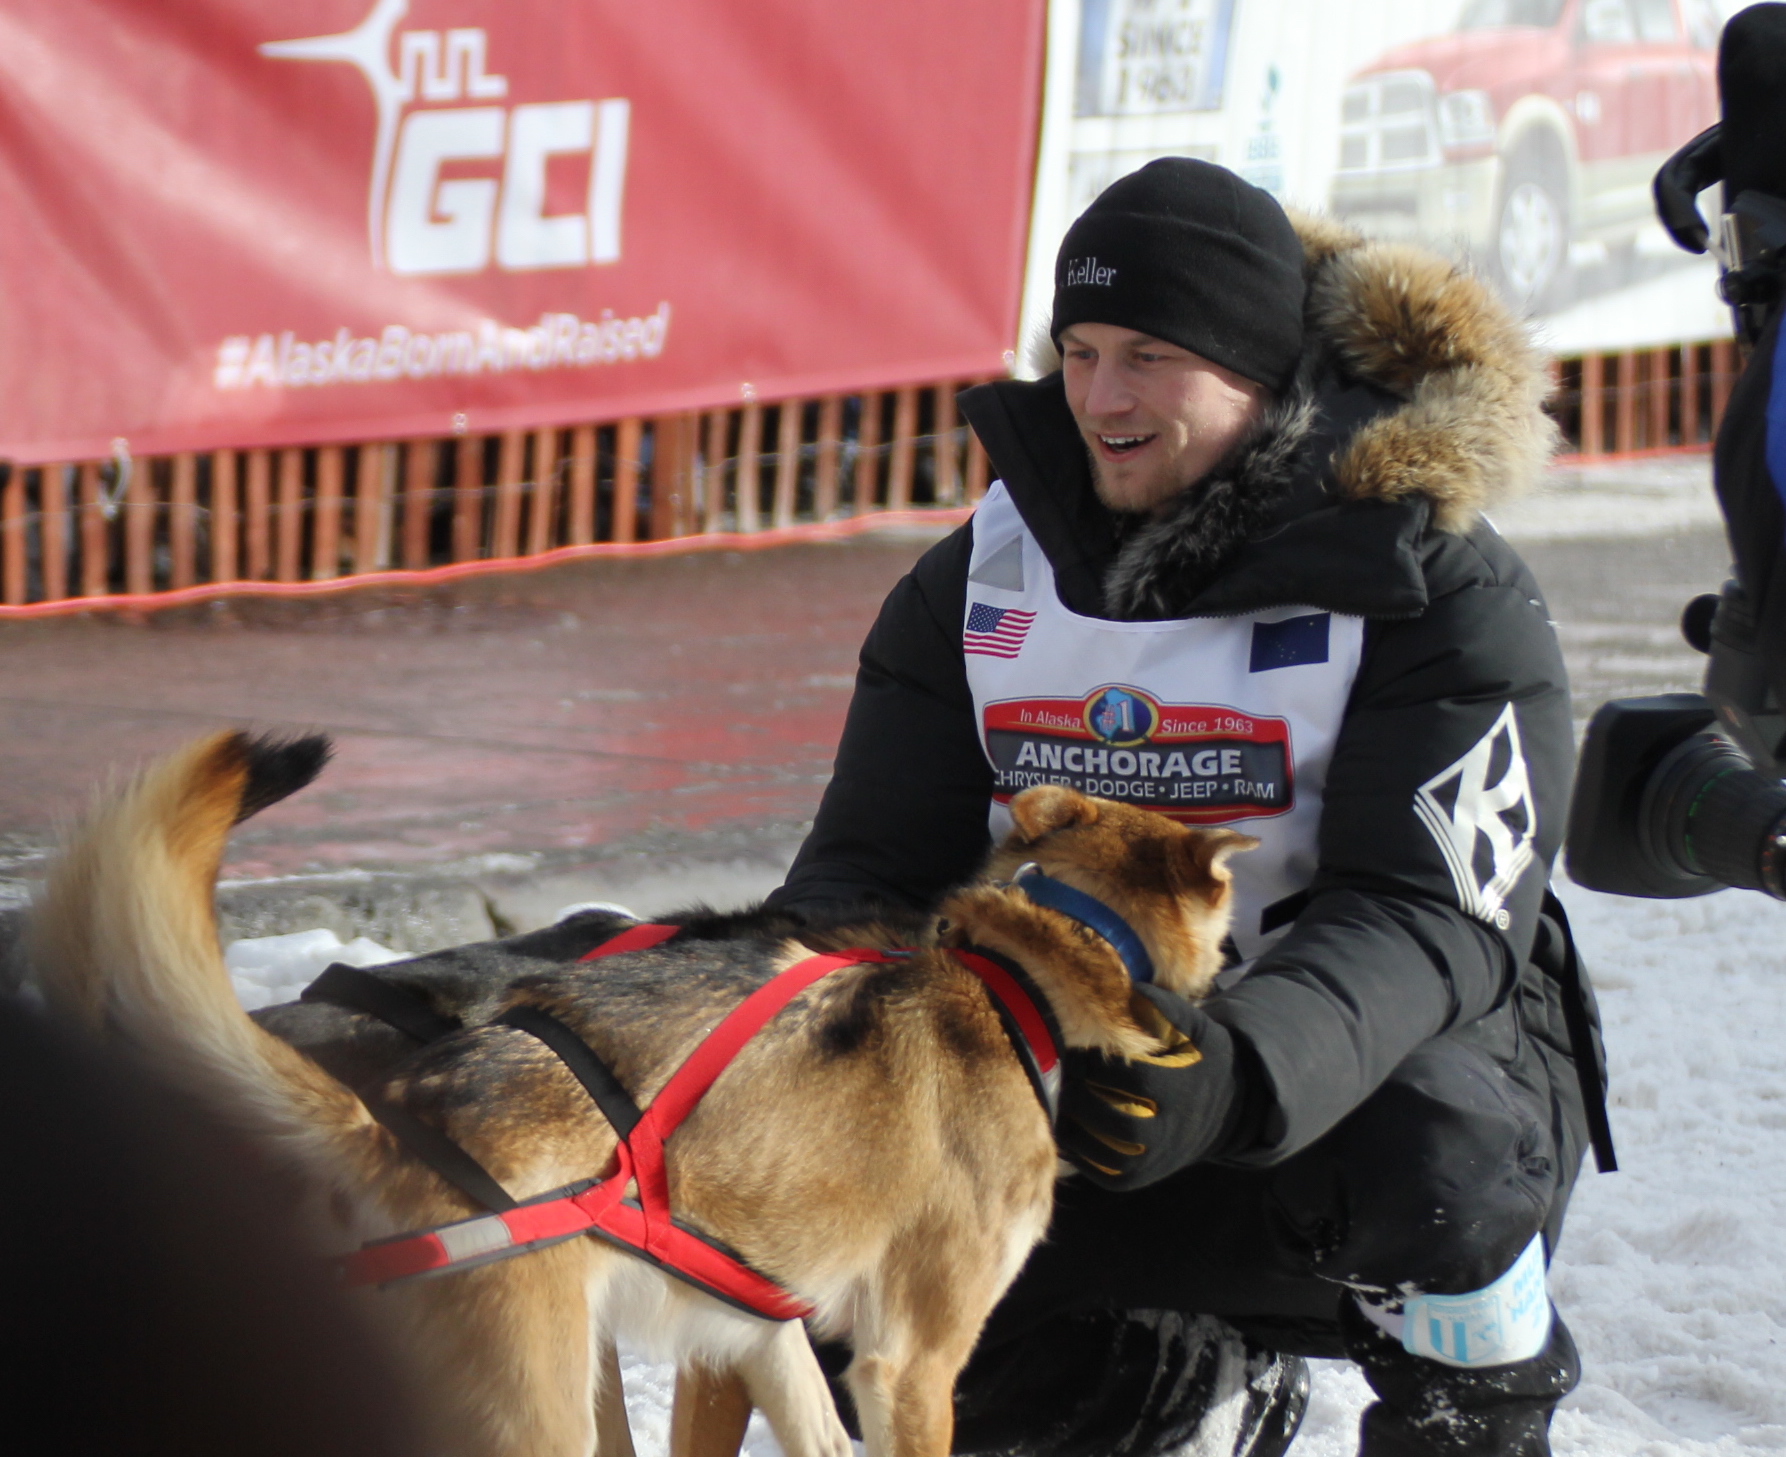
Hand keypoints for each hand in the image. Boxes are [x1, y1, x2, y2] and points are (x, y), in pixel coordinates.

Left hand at [1057, 984, 1250, 1189]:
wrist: (1226, 1112)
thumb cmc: (1200, 1058)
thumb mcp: (1197, 1028)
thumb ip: (1166, 1007)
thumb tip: (1128, 986)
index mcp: (1180, 1093)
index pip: (1128, 1078)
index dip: (1096, 1061)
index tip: (1074, 1043)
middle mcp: (1167, 1133)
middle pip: (1109, 1115)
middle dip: (1078, 1091)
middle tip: (1056, 1068)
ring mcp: (1150, 1162)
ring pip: (1097, 1146)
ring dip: (1069, 1119)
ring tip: (1055, 1090)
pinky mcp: (1134, 1180)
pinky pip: (1094, 1168)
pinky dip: (1072, 1145)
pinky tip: (1061, 1118)